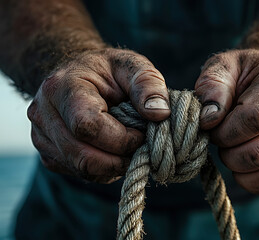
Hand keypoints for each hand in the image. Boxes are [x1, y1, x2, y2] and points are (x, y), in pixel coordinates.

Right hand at [27, 48, 169, 182]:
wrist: (79, 75)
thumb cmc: (108, 71)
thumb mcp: (132, 66)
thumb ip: (148, 85)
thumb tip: (160, 114)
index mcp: (62, 87)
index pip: (88, 127)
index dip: (122, 139)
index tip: (142, 134)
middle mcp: (43, 113)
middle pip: (83, 155)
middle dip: (120, 159)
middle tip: (141, 148)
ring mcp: (42, 136)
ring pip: (81, 168)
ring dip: (113, 166)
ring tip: (129, 148)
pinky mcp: (49, 152)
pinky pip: (78, 172)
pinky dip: (103, 169)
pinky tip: (114, 151)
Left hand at [195, 49, 258, 193]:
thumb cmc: (246, 72)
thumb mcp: (224, 66)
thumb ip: (212, 87)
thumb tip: (209, 120)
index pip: (256, 120)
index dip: (226, 132)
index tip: (213, 127)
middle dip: (230, 154)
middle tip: (222, 141)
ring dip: (240, 171)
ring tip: (232, 152)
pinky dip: (253, 182)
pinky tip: (243, 166)